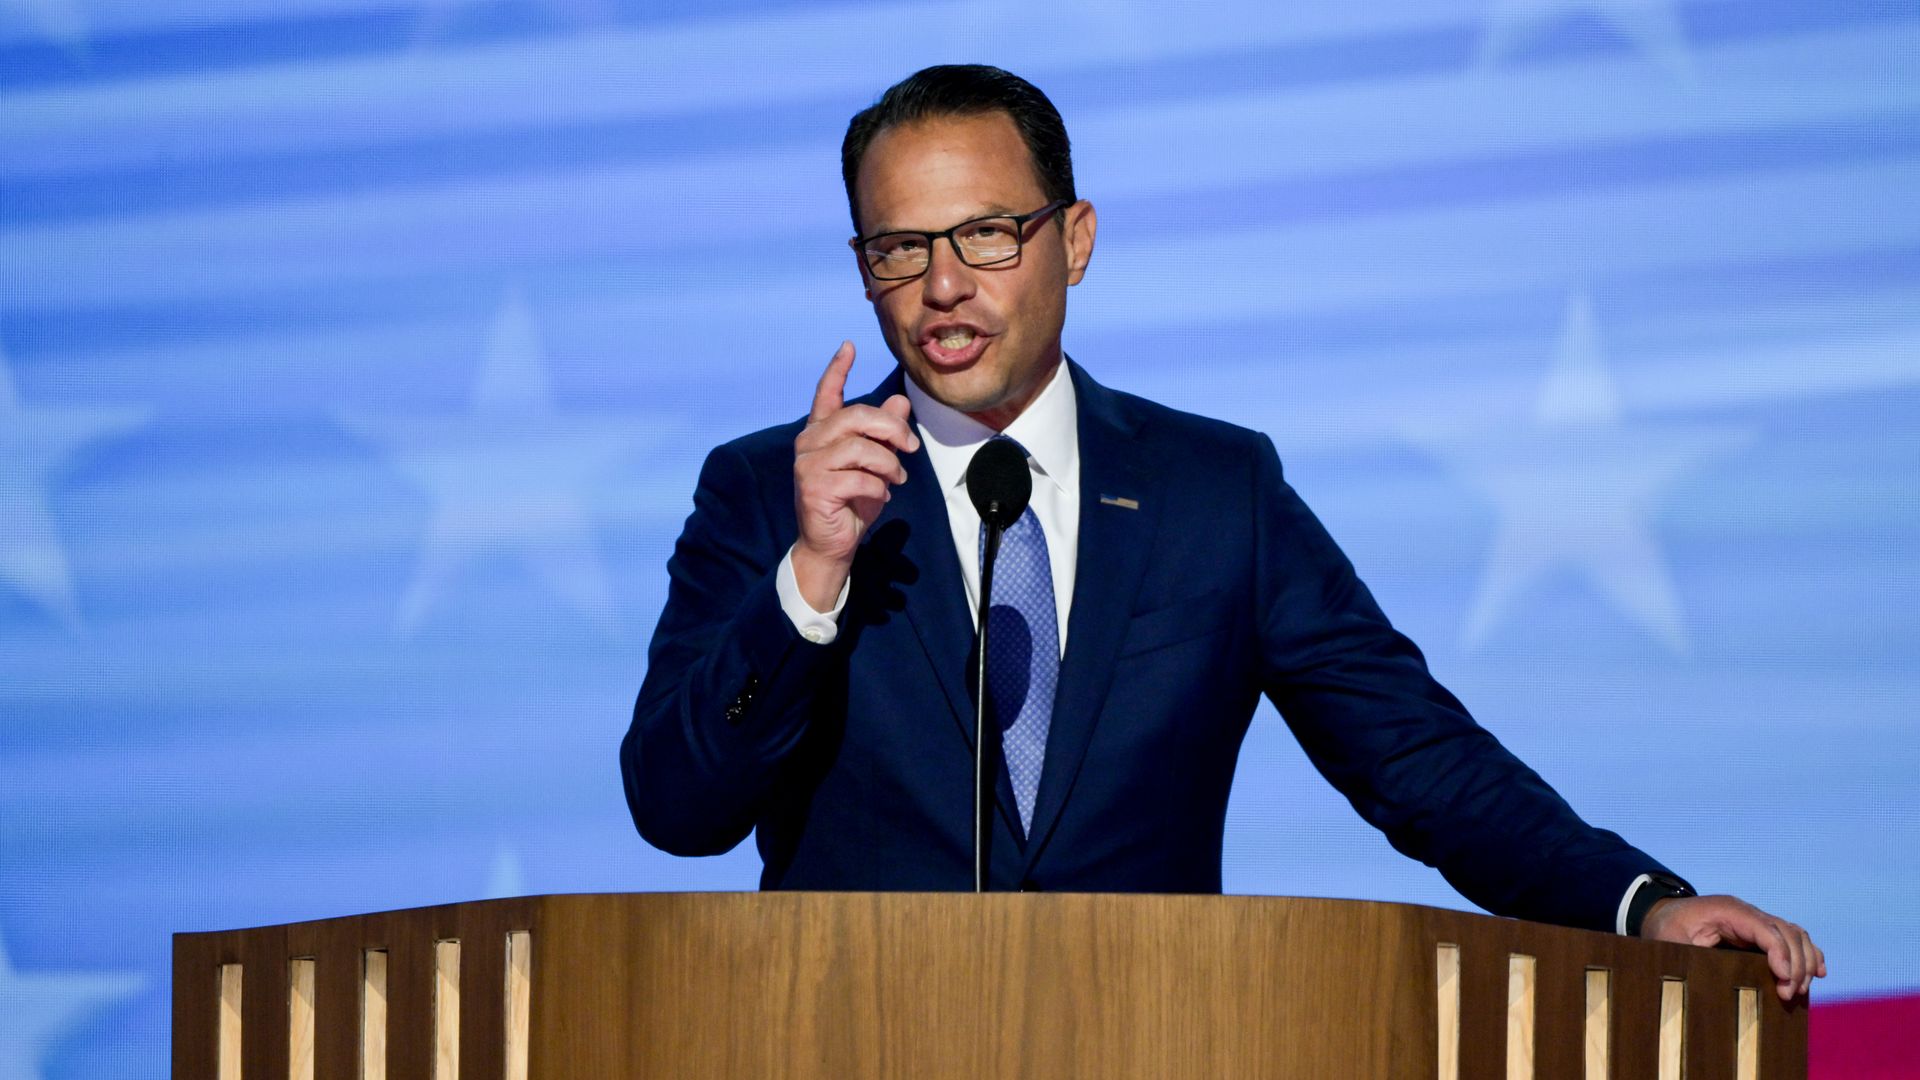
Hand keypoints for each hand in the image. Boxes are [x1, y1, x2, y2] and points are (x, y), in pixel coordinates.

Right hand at [791, 341, 918, 610]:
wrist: (831, 544)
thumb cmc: (851, 501)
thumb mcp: (874, 464)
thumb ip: (883, 433)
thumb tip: (900, 402)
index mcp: (821, 432)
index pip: (826, 393)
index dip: (837, 369)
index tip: (848, 346)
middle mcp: (809, 442)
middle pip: (857, 416)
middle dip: (892, 430)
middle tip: (911, 448)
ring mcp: (808, 464)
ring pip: (861, 448)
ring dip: (888, 465)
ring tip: (895, 479)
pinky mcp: (814, 487)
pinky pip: (860, 478)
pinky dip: (879, 488)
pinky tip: (881, 496)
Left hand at [1640, 894, 1826, 1000]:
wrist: (1663, 914)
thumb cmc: (1666, 929)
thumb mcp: (1669, 941)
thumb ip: (1687, 955)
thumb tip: (1708, 982)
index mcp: (1727, 911)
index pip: (1766, 929)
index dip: (1781, 955)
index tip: (1785, 983)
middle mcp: (1747, 912)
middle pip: (1787, 933)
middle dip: (1796, 965)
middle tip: (1789, 994)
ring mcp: (1756, 920)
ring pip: (1796, 934)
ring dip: (1805, 962)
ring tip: (1799, 990)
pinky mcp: (1760, 932)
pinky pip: (1793, 938)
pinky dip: (1809, 954)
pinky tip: (1818, 973)